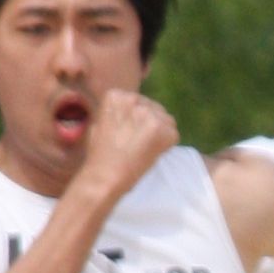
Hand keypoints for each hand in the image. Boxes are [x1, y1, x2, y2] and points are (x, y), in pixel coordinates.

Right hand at [79, 85, 180, 210]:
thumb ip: (119, 112)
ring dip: (160, 134)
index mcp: (115, 96)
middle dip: (150, 125)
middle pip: (154, 109)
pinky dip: (167, 146)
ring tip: (143, 149)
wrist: (104, 177)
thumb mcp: (101, 123)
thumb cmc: (100, 155)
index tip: (127, 134)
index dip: (137, 120)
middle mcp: (132, 99)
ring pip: (166, 121)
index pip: (139, 102)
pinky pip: (173, 134)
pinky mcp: (161, 128)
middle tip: (137, 144)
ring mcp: (148, 113)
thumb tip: (137, 109)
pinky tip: (150, 154)